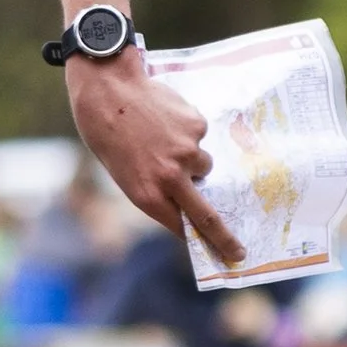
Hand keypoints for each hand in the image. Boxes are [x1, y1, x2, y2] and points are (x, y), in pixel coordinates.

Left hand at [66, 53, 244, 268]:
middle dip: (225, 238)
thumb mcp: (122, 172)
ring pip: (203, 165)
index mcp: (145, 194)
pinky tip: (164, 118)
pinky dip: (187, 131)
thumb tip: (187, 199)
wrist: (108, 90)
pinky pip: (199, 137)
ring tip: (162, 138)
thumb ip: (154, 189)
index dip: (199, 241)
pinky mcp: (197, 128)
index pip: (180, 227)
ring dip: (190, 158)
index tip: (219, 255)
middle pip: (206, 215)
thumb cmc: (108, 134)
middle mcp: (169, 178)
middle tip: (238, 250)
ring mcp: (187, 152)